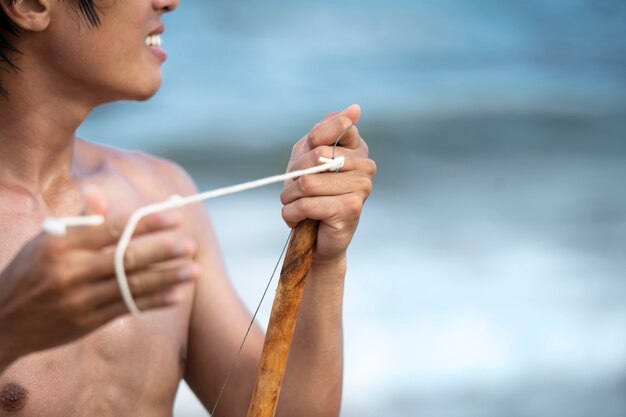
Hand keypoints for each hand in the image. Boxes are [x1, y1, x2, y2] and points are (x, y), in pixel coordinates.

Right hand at [0, 188, 199, 364]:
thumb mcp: (46, 242)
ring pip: (131, 286)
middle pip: (126, 258)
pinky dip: (153, 301)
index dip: (146, 223)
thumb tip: (98, 193)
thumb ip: (79, 221)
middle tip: (191, 245)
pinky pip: (126, 307)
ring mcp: (80, 298)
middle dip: (162, 251)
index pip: (112, 229)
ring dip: (167, 278)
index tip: (174, 217)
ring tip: (194, 270)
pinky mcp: (87, 321)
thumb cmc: (29, 272)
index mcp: (62, 244)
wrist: (2, 322)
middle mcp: (72, 271)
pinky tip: (176, 295)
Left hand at [281, 105, 375, 263]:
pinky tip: (296, 219)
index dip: (311, 141)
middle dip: (294, 175)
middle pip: (316, 155)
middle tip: (296, 191)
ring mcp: (362, 187)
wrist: (315, 239)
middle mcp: (366, 165)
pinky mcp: (352, 208)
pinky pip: (307, 204)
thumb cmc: (311, 194)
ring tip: (294, 206)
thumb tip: (356, 108)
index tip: (307, 160)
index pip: (337, 126)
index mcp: (358, 148)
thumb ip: (324, 131)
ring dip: (289, 197)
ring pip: (308, 182)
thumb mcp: (308, 156)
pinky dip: (291, 213)